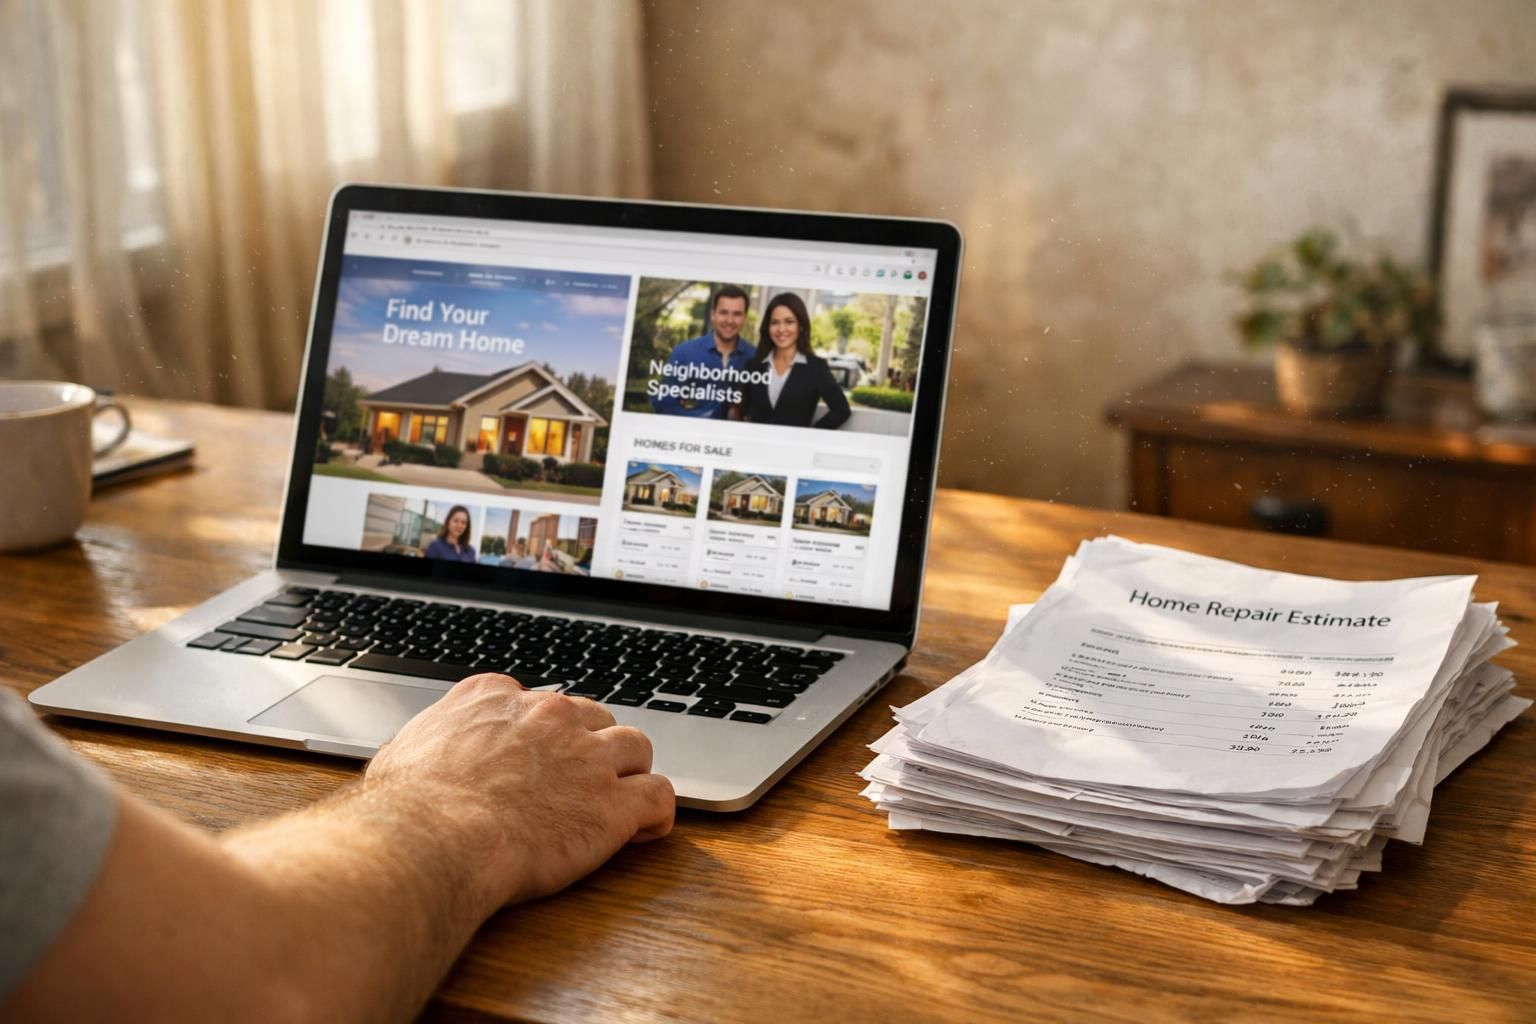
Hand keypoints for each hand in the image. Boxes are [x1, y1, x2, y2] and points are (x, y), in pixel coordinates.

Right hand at [364, 674, 674, 908]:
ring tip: (620, 798)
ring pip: (635, 746)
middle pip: (593, 717)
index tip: (538, 758)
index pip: (538, 701)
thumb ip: (433, 740)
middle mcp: (548, 714)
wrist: (432, 840)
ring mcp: (587, 756)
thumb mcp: (405, 751)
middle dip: (591, 747)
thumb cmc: (408, 808)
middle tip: (579, 782)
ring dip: (630, 771)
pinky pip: (660, 795)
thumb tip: (426, 753)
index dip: (543, 733)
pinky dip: (657, 812)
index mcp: (496, 697)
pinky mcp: (613, 802)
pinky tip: (646, 828)